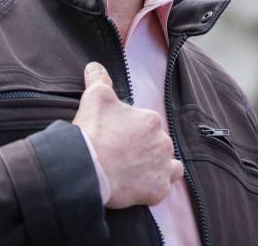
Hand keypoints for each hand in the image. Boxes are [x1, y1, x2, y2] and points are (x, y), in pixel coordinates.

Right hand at [72, 62, 183, 208]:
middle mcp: (163, 141)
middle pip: (158, 144)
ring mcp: (162, 167)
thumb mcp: (94, 97)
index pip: (147, 124)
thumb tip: (94, 66)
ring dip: (157, 166)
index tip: (117, 137)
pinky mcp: (158, 190)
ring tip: (137, 171)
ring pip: (169, 165)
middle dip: (144, 148)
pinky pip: (162, 188)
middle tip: (122, 155)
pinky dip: (152, 187)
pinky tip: (136, 187)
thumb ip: (99, 79)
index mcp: (151, 119)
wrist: (87, 167)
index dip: (132, 130)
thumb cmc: (93, 131)